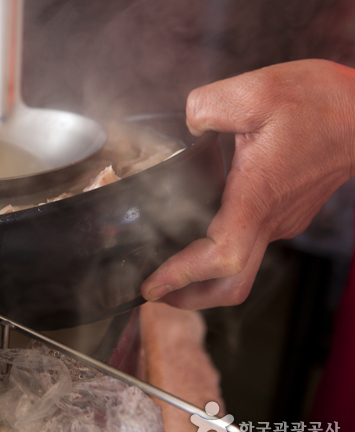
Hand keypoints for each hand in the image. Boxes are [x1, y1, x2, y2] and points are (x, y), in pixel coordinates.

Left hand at [140, 59, 354, 308]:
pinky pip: (251, 244)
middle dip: (189, 296)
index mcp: (257, 197)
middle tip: (155, 294)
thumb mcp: (256, 91)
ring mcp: (281, 220)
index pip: (220, 257)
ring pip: (242, 267)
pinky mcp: (287, 213)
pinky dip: (220, 252)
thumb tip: (188, 124)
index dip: (182, 276)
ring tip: (168, 269)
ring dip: (203, 278)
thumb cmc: (322, 103)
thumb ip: (206, 107)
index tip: (152, 286)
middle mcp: (271, 219)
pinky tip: (199, 231)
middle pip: (230, 284)